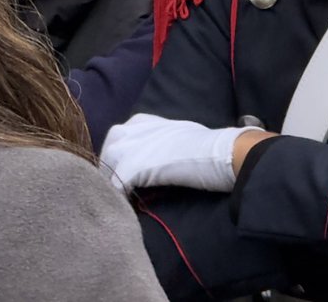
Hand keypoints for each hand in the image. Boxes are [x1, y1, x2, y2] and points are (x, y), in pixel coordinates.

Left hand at [101, 112, 272, 193]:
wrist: (220, 152)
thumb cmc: (207, 145)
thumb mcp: (177, 134)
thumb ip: (159, 141)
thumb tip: (156, 157)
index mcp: (142, 120)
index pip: (117, 139)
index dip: (121, 158)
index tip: (129, 173)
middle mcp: (130, 129)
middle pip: (107, 153)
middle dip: (112, 170)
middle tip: (125, 189)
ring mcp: (129, 148)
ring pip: (107, 170)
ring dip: (114, 184)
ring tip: (127, 199)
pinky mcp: (132, 168)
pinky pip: (116, 188)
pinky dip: (122, 199)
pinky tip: (132, 206)